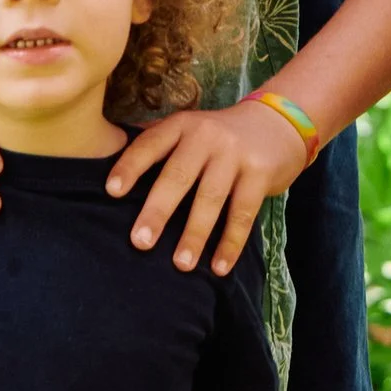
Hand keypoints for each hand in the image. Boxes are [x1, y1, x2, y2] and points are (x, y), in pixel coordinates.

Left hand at [107, 96, 307, 274]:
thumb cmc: (221, 137)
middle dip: (158, 211)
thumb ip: (161, 146)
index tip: (112, 192)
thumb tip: (110, 172)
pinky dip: (230, 243)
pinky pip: (243, 213)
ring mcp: (235, 154)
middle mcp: (206, 136)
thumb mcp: (192, 129)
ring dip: (195, 234)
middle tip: (140, 242)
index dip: (130, 167)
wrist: (279, 123)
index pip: (151, 145)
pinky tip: (220, 267)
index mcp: (182, 126)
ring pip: (210, 198)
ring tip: (181, 264)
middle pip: (178, 176)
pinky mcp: (260, 173)